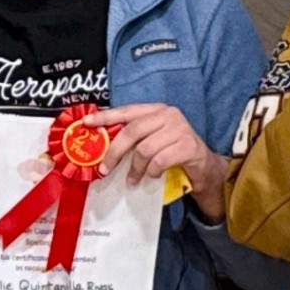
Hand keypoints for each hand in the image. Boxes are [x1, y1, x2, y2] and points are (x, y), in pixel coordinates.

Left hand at [84, 102, 228, 221]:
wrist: (203, 166)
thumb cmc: (172, 152)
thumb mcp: (152, 140)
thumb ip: (134, 138)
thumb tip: (103, 146)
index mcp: (156, 110)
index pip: (127, 111)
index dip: (106, 117)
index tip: (86, 123)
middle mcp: (168, 114)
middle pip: (133, 131)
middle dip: (115, 151)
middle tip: (105, 169)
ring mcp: (180, 129)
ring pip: (145, 149)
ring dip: (135, 168)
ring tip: (132, 179)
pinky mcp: (188, 146)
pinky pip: (160, 161)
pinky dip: (152, 171)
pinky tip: (152, 175)